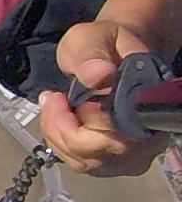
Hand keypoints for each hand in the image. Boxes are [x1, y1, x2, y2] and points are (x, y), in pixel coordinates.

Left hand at [39, 16, 162, 176]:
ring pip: (85, 163)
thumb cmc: (106, 45)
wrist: (115, 55)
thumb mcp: (92, 38)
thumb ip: (92, 53)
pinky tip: (57, 120)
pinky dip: (60, 143)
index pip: (114, 136)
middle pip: (96, 156)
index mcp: (149, 105)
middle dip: (61, 128)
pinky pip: (81, 164)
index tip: (58, 95)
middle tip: (51, 98)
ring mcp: (132, 154)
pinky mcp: (115, 161)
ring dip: (57, 136)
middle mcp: (147, 138)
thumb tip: (98, 74)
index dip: (78, 124)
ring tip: (53, 105)